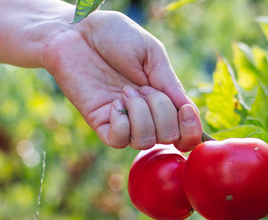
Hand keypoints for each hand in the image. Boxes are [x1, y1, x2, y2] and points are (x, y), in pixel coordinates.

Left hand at [42, 10, 201, 151]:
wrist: (76, 30)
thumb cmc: (113, 35)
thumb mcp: (151, 53)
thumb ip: (170, 83)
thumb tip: (190, 111)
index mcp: (163, 99)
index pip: (186, 133)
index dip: (192, 129)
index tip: (185, 110)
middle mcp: (146, 115)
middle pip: (169, 137)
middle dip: (162, 110)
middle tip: (142, 86)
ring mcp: (124, 121)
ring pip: (145, 141)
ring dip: (141, 113)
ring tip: (125, 90)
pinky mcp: (101, 123)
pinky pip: (119, 141)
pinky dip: (122, 122)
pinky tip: (114, 103)